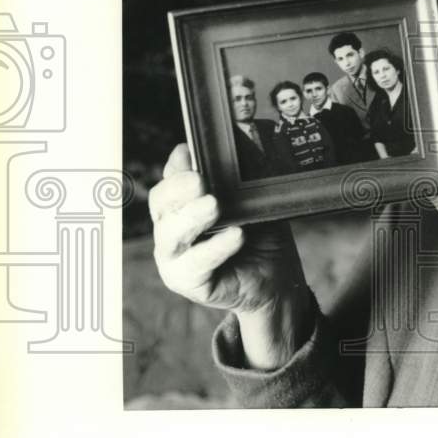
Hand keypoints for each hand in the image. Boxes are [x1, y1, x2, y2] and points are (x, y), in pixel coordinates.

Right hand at [149, 144, 311, 367]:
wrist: (277, 278)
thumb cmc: (259, 237)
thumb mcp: (249, 203)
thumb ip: (228, 181)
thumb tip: (216, 153)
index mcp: (180, 208)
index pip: (168, 184)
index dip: (175, 170)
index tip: (188, 154)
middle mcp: (171, 231)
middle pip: (160, 205)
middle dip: (178, 189)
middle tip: (199, 180)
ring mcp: (175, 259)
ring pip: (170, 235)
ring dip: (192, 217)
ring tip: (214, 205)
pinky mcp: (188, 283)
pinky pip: (196, 264)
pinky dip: (215, 248)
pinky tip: (235, 235)